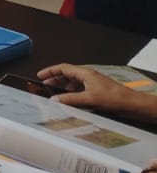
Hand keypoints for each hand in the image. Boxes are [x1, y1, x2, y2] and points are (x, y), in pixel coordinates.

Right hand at [37, 64, 156, 121]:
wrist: (132, 104)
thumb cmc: (113, 98)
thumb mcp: (89, 99)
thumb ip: (70, 99)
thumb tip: (54, 100)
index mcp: (86, 74)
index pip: (64, 68)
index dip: (50, 71)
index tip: (40, 76)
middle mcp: (88, 77)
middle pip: (68, 76)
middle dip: (55, 81)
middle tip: (45, 88)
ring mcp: (93, 85)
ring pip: (74, 84)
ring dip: (64, 89)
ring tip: (55, 96)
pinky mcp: (97, 93)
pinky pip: (80, 91)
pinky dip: (72, 95)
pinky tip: (69, 102)